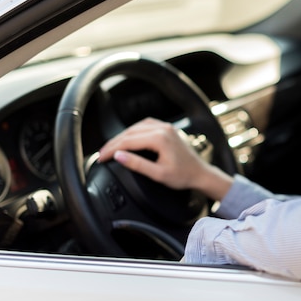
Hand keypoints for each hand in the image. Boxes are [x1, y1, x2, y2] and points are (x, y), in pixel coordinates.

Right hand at [98, 118, 232, 200]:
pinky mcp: (167, 129)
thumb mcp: (158, 174)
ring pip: (136, 127)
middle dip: (113, 143)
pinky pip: (146, 125)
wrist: (200, 173)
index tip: (101, 158)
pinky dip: (133, 131)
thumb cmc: (183, 176)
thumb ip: (137, 164)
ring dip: (122, 136)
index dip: (111, 149)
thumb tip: (118, 156)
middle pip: (130, 132)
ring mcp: (166, 127)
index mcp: (160, 139)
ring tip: (111, 147)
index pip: (127, 141)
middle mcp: (163, 129)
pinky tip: (127, 138)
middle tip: (102, 154)